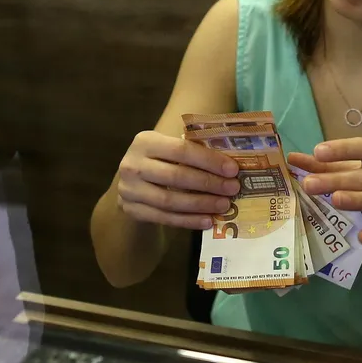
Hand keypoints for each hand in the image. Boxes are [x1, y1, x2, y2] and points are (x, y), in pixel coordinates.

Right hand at [116, 131, 240, 230]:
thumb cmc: (159, 162)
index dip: (209, 160)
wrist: (131, 184)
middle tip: (233, 189)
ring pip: (170, 200)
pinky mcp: (131, 210)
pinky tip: (207, 220)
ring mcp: (129, 190)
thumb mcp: (168, 150)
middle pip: (176, 176)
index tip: (233, 169)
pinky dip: (188, 221)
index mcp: (145, 141)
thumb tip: (231, 164)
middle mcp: (133, 164)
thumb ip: (192, 152)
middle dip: (209, 183)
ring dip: (201, 204)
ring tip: (223, 205)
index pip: (181, 150)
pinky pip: (164, 218)